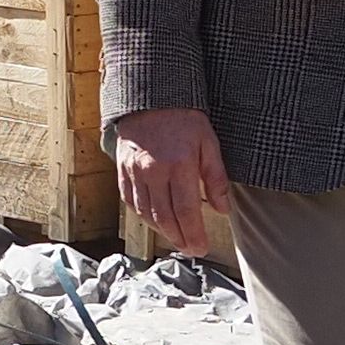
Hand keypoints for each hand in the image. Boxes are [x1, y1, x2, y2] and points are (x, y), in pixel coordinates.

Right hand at [110, 105, 230, 257]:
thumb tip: (222, 209)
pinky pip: (130, 200)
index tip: (201, 247)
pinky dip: (142, 215)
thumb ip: (216, 177)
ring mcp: (134, 171)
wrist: (150, 95)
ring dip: (161, 230)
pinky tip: (154, 220)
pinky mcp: (122, 169)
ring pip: (145, 212)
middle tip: (191, 249)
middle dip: (179, 238)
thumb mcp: (208, 142)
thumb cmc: (183, 118)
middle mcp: (153, 171)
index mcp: (178, 164)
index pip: (186, 211)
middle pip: (164, 217)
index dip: (193, 234)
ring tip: (176, 238)